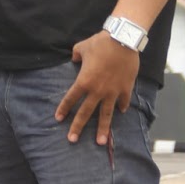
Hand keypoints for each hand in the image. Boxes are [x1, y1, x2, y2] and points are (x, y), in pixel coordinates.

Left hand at [54, 31, 137, 145]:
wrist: (122, 40)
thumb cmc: (99, 43)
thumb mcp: (81, 47)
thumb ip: (76, 55)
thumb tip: (75, 59)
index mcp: (84, 81)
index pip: (71, 98)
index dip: (64, 109)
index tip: (58, 119)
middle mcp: (97, 90)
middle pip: (86, 112)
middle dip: (78, 127)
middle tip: (72, 140)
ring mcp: (113, 92)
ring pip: (106, 114)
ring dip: (103, 129)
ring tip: (100, 142)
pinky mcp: (126, 89)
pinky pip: (123, 102)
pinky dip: (122, 107)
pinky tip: (121, 112)